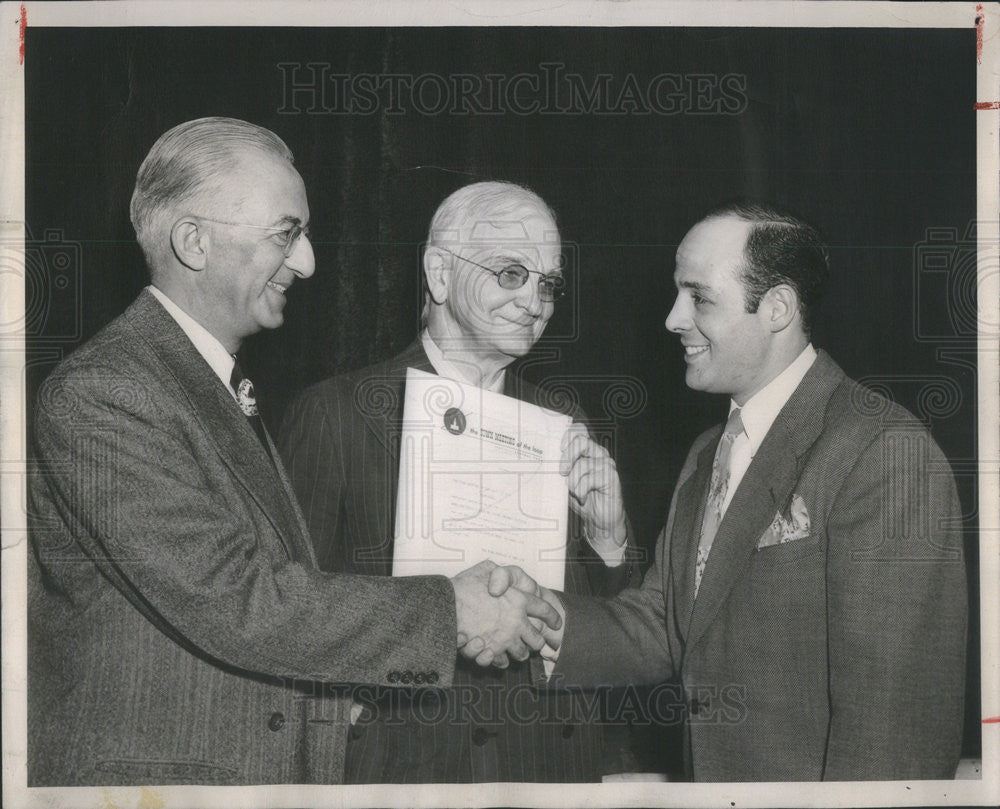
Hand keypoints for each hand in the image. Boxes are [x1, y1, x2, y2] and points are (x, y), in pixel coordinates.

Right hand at [451, 561, 561, 668]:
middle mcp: (517, 622)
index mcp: (519, 600)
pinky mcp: (491, 652)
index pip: (545, 609)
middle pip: (537, 638)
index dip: (552, 617)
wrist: (444, 607)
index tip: (556, 623)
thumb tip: (506, 586)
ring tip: (514, 647)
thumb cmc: (464, 586)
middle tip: (533, 639)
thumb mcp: (486, 568)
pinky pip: (502, 662)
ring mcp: (505, 639)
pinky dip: (500, 660)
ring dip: (520, 652)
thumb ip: (502, 574)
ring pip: (522, 653)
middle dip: (537, 640)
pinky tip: (495, 654)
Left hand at [560, 424, 626, 554]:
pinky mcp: (611, 477)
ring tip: (574, 492)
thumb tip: (544, 461)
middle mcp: (598, 453)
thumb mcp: (566, 480)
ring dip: (573, 482)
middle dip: (567, 457)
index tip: (559, 448)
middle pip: (581, 441)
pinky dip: (582, 491)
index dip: (569, 434)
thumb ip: (561, 468)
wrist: (599, 519)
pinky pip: (590, 479)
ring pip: (583, 464)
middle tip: (562, 472)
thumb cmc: (581, 497)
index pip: (580, 430)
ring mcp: (606, 464)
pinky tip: (583, 497)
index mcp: (587, 450)